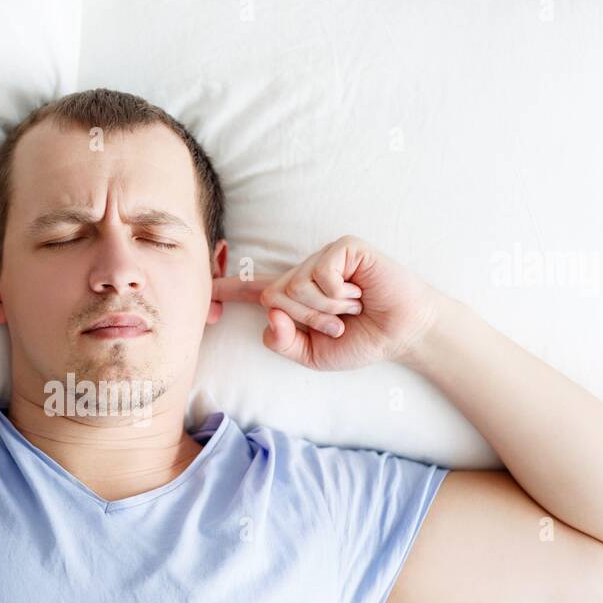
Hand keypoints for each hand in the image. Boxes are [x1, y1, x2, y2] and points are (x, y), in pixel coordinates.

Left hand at [211, 235, 441, 370]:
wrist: (401, 333)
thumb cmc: (360, 341)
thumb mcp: (312, 354)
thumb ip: (283, 342)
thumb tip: (270, 314)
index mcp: (292, 299)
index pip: (251, 291)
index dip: (225, 289)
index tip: (202, 288)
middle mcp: (303, 274)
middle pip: (274, 296)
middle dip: (307, 320)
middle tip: (339, 323)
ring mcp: (322, 258)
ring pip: (296, 286)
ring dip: (327, 309)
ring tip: (352, 309)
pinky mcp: (343, 248)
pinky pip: (321, 275)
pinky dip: (339, 294)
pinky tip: (359, 293)